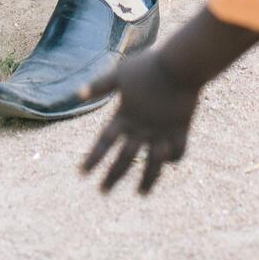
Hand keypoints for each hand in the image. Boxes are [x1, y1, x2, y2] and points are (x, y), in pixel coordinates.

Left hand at [81, 49, 200, 194]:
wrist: (178, 66)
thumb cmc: (148, 67)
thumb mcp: (120, 73)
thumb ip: (100, 85)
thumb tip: (77, 94)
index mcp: (126, 117)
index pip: (104, 142)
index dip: (92, 158)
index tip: (82, 173)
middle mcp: (142, 129)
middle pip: (125, 159)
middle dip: (112, 177)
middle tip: (103, 191)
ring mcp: (163, 132)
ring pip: (153, 165)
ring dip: (146, 180)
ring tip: (141, 193)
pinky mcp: (181, 129)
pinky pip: (178, 151)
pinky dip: (173, 159)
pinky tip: (167, 163)